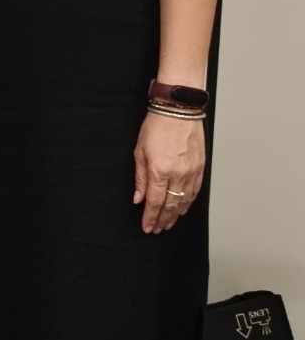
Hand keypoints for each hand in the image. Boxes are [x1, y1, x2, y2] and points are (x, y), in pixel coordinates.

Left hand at [133, 110, 206, 233]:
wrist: (178, 111)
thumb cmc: (156, 127)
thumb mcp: (139, 152)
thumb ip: (139, 178)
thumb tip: (138, 198)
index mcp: (160, 171)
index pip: (154, 202)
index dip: (150, 217)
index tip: (147, 227)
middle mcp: (178, 174)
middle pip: (170, 205)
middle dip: (162, 220)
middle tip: (157, 229)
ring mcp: (192, 171)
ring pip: (185, 201)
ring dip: (176, 215)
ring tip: (168, 223)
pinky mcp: (201, 167)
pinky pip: (195, 191)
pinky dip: (188, 202)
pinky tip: (183, 209)